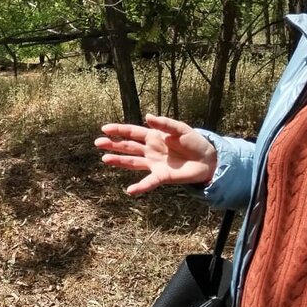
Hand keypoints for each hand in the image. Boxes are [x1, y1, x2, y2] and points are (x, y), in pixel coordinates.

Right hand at [95, 114, 217, 194]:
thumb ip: (164, 123)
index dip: (118, 130)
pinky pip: (148, 182)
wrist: (208, 159)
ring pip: (132, 162)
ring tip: (105, 159)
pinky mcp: (161, 176)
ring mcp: (154, 164)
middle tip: (98, 143)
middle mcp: (150, 150)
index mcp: (153, 136)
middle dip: (112, 144)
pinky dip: (139, 187)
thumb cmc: (194, 142)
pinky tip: (129, 191)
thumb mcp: (180, 129)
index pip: (132, 132)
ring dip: (119, 161)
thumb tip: (147, 116)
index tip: (104, 129)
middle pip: (127, 147)